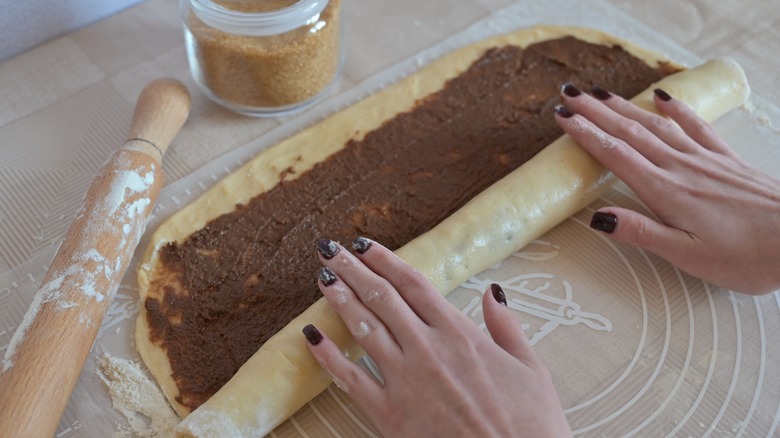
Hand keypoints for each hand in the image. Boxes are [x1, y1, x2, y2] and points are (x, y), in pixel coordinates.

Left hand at [303, 238, 571, 436]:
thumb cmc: (531, 424)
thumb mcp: (530, 368)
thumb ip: (507, 326)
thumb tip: (494, 292)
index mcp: (460, 333)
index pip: (413, 284)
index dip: (384, 259)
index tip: (364, 244)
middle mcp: (427, 349)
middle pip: (381, 298)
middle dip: (352, 269)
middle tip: (329, 250)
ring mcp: (405, 381)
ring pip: (363, 328)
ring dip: (339, 300)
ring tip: (321, 278)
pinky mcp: (389, 414)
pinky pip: (350, 378)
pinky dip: (327, 355)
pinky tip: (311, 335)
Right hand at [554, 84, 779, 294]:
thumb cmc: (747, 256)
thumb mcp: (688, 256)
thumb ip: (642, 233)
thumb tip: (598, 218)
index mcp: (666, 191)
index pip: (616, 155)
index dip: (586, 134)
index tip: (563, 116)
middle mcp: (680, 167)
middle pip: (630, 132)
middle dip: (596, 112)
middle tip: (569, 93)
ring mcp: (704, 159)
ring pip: (656, 125)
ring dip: (625, 107)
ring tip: (600, 93)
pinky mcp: (724, 160)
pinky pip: (695, 126)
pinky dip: (676, 110)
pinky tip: (663, 98)